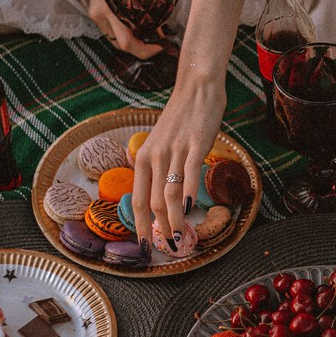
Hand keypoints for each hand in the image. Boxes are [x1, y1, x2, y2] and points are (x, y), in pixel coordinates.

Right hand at [87, 0, 164, 58]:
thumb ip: (149, 2)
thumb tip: (160, 26)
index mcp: (109, 8)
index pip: (127, 43)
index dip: (145, 50)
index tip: (161, 46)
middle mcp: (99, 14)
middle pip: (121, 45)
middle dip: (141, 47)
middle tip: (159, 41)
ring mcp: (95, 11)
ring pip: (115, 38)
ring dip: (133, 39)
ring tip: (151, 31)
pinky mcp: (95, 8)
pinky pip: (111, 28)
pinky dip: (125, 29)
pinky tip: (138, 22)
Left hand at [130, 0, 251, 248]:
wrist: (197, 87)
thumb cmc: (182, 119)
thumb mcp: (163, 144)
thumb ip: (160, 169)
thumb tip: (164, 199)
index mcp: (144, 158)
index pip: (139, 199)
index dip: (140, 224)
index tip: (144, 244)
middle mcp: (155, 157)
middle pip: (154, 202)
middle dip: (160, 229)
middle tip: (167, 248)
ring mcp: (175, 151)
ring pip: (171, 193)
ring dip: (175, 220)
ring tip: (180, 239)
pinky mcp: (196, 144)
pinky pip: (189, 173)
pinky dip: (190, 193)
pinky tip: (193, 209)